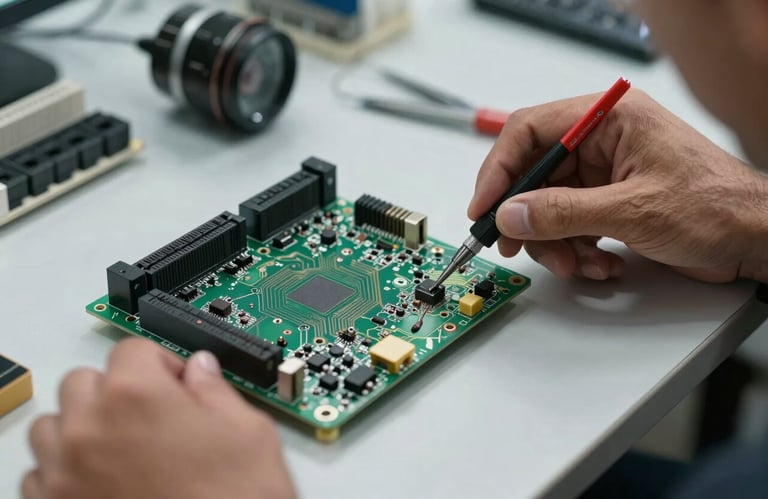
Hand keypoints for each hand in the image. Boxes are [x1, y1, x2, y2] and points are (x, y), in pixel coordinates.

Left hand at [23, 338, 296, 498]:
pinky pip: (41, 476)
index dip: (161, 365)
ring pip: (53, 427)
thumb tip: (200, 370)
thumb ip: (216, 390)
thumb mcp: (249, 434)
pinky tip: (104, 483)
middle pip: (83, 382)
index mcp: (137, 396)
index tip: (177, 385)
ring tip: (121, 449)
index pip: (132, 350)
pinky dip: (65, 472)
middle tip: (152, 416)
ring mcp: (65, 476)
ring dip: (82, 427)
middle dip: (117, 390)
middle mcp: (89, 430)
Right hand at [469, 89, 767, 282]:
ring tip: (575, 264)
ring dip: (555, 242)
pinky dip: (576, 249)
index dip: (499, 170)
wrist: (754, 239)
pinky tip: (600, 264)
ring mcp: (605, 173)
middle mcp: (602, 141)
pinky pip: (569, 224)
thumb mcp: (632, 210)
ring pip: (549, 206)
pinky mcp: (609, 202)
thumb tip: (512, 215)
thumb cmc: (716, 207)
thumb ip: (563, 213)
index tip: (484, 207)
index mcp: (609, 118)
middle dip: (527, 217)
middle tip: (514, 245)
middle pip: (535, 174)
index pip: (530, 131)